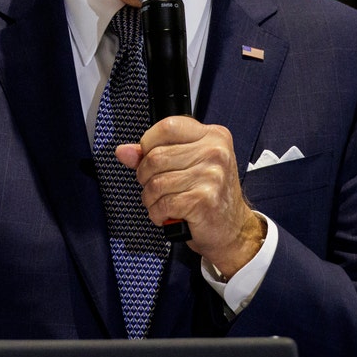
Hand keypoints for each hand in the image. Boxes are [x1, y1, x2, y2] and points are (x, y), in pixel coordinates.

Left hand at [116, 116, 263, 277]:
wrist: (233, 229)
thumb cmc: (208, 195)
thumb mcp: (187, 165)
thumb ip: (154, 153)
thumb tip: (123, 151)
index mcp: (213, 136)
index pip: (167, 126)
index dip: (148, 144)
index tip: (149, 158)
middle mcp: (215, 152)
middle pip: (156, 156)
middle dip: (145, 176)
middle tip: (153, 186)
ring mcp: (211, 176)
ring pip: (156, 183)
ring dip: (150, 198)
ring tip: (160, 203)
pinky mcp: (204, 200)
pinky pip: (163, 204)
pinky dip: (157, 214)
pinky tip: (167, 215)